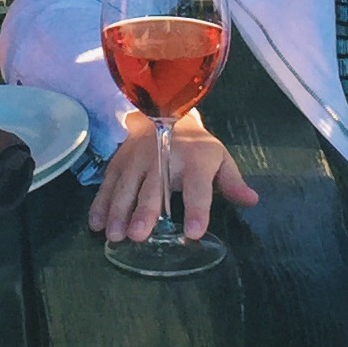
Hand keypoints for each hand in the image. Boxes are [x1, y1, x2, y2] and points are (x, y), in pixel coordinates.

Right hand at [87, 113, 256, 243]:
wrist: (166, 111)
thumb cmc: (196, 146)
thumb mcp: (219, 158)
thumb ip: (232, 181)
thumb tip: (251, 200)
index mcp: (195, 159)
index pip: (197, 186)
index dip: (197, 208)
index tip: (194, 232)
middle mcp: (163, 158)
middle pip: (154, 187)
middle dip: (145, 211)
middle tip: (138, 235)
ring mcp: (137, 159)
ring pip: (126, 186)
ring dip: (118, 211)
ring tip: (114, 235)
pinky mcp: (119, 161)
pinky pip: (108, 183)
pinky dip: (100, 203)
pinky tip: (96, 223)